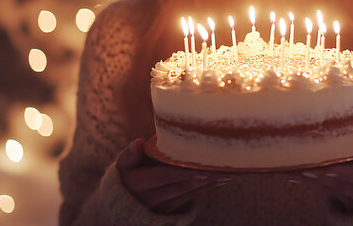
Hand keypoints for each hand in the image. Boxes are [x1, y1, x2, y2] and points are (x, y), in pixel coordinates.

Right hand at [116, 138, 232, 213]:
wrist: (123, 206)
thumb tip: (139, 142)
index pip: (164, 176)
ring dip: (211, 183)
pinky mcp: (172, 210)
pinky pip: (192, 198)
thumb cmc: (126, 178)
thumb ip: (129, 156)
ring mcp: (163, 207)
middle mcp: (151, 198)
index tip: (202, 168)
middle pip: (182, 185)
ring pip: (190, 193)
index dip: (183, 173)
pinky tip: (222, 180)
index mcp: (139, 183)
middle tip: (225, 167)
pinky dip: (208, 189)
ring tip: (229, 171)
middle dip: (205, 177)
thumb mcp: (122, 167)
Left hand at [288, 118, 352, 212]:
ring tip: (293, 170)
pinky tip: (296, 178)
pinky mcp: (348, 206)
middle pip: (340, 184)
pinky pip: (329, 196)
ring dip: (312, 181)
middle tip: (300, 165)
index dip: (342, 172)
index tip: (326, 166)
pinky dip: (313, 186)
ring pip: (332, 191)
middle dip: (320, 175)